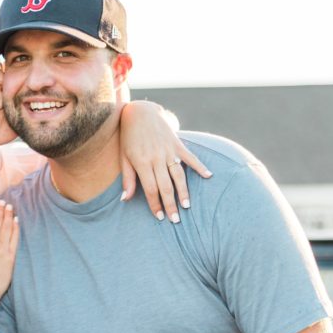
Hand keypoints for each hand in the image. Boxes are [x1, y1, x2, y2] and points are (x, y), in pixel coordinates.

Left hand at [119, 101, 211, 220]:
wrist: (140, 111)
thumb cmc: (129, 137)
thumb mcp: (124, 158)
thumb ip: (128, 179)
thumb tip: (125, 199)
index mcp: (142, 163)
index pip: (151, 189)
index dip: (155, 204)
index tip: (160, 217)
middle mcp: (157, 158)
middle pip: (165, 186)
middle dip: (170, 204)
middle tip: (175, 220)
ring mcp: (168, 150)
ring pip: (178, 175)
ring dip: (183, 192)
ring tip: (186, 206)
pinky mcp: (177, 143)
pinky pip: (190, 157)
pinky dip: (200, 166)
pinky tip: (208, 176)